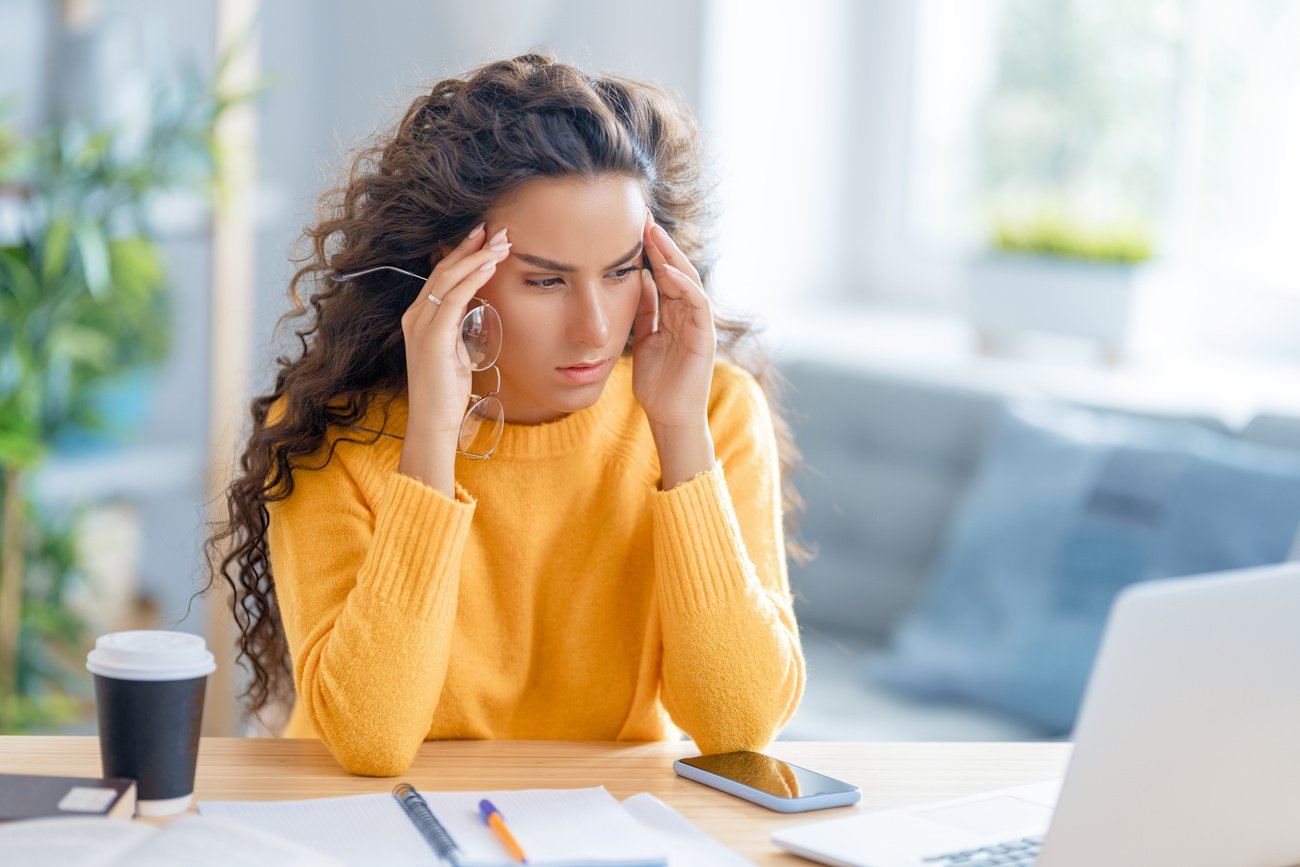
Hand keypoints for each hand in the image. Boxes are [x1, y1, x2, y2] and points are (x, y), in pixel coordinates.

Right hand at [398, 223, 510, 494]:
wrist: (433, 422)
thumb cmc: (446, 391)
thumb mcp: (456, 349)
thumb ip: (460, 326)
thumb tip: (477, 306)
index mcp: (419, 317)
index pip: (441, 276)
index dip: (463, 253)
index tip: (486, 237)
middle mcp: (415, 316)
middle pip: (443, 270)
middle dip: (471, 246)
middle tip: (498, 229)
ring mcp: (420, 325)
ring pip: (448, 278)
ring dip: (477, 257)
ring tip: (502, 242)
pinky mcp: (432, 336)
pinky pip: (453, 297)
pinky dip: (473, 277)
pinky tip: (490, 265)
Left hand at [632, 212, 716, 430]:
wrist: (669, 416)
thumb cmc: (657, 383)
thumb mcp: (643, 339)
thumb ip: (645, 311)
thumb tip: (637, 280)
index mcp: (674, 313)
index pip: (663, 273)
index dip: (650, 249)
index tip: (631, 226)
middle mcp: (689, 314)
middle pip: (677, 269)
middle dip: (660, 243)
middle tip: (643, 217)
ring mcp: (699, 324)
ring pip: (689, 280)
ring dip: (671, 256)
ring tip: (654, 234)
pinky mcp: (705, 336)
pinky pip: (697, 304)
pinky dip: (683, 285)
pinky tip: (666, 270)